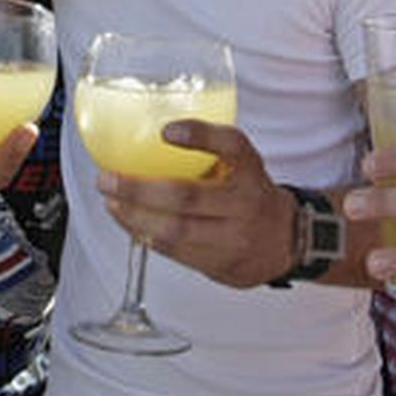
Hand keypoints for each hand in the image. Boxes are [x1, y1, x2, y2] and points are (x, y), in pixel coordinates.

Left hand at [95, 120, 293, 288]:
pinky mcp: (221, 264)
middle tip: (107, 179)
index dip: (200, 136)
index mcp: (251, 171)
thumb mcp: (243, 165)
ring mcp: (234, 238)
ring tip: (111, 203)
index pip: (232, 146)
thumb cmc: (253, 196)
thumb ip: (209, 150)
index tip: (166, 131)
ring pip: (175, 230)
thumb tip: (150, 134)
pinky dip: (147, 236)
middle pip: (187, 196)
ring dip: (135, 217)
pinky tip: (129, 224)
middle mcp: (246, 203)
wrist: (288, 242)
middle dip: (138, 189)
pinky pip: (176, 252)